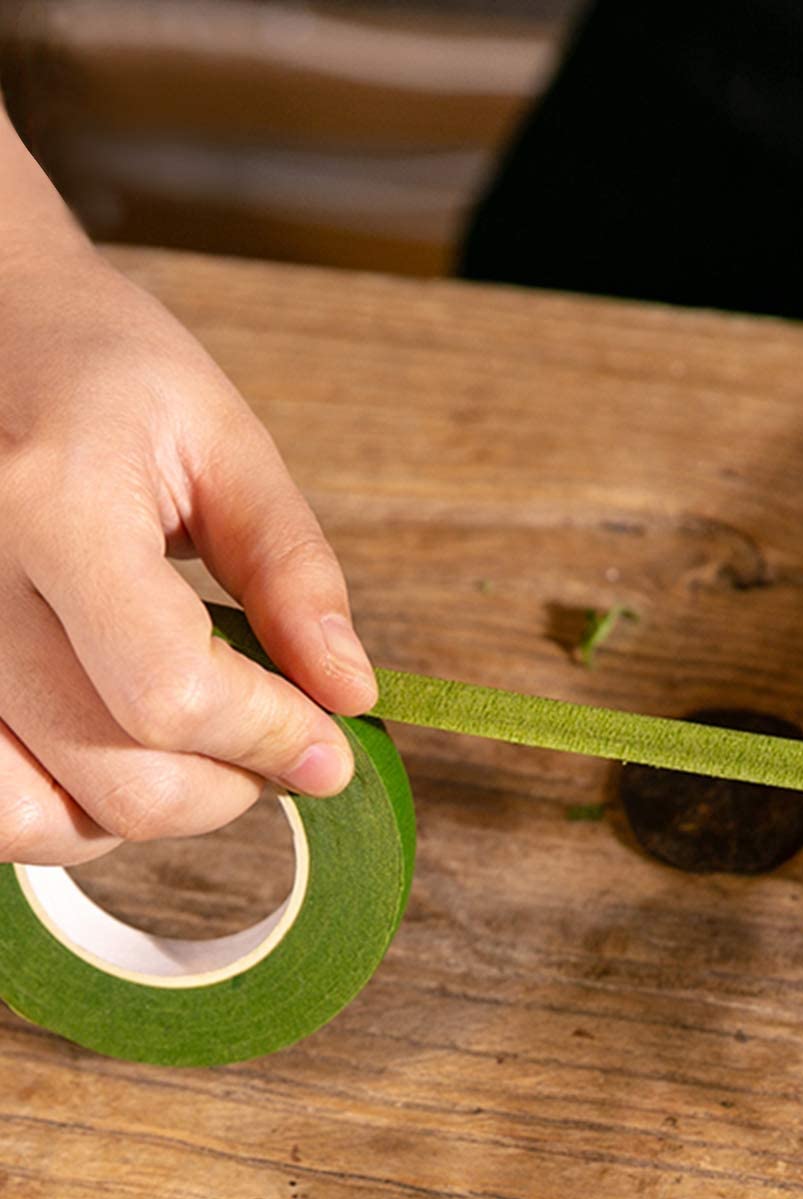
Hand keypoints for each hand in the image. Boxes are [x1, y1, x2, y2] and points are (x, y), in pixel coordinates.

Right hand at [0, 240, 376, 865]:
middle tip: (280, 738)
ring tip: (198, 742)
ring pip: (44, 820)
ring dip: (150, 810)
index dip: (272, 738)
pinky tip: (113, 751)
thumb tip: (350, 693)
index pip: (172, 694)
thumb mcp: (220, 437)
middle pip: (118, 777)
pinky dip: (67, 812)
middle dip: (233, 783)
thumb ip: (292, 569)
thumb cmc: (94, 366)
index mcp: (52, 508)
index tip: (333, 743)